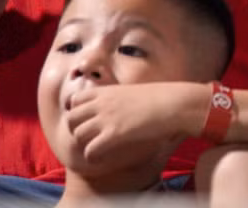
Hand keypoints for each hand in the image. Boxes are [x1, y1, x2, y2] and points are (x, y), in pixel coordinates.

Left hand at [65, 82, 198, 168]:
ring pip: (77, 135)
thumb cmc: (164, 97)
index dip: (78, 112)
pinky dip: (94, 156)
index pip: (75, 100)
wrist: (177, 103)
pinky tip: (104, 156)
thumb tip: (125, 107)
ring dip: (85, 144)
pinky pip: (89, 150)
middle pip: (71, 119)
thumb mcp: (136, 91)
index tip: (88, 120)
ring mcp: (106, 118)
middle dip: (77, 130)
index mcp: (108, 90)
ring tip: (98, 148)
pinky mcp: (114, 134)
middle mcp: (102, 103)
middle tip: (90, 137)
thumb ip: (122, 98)